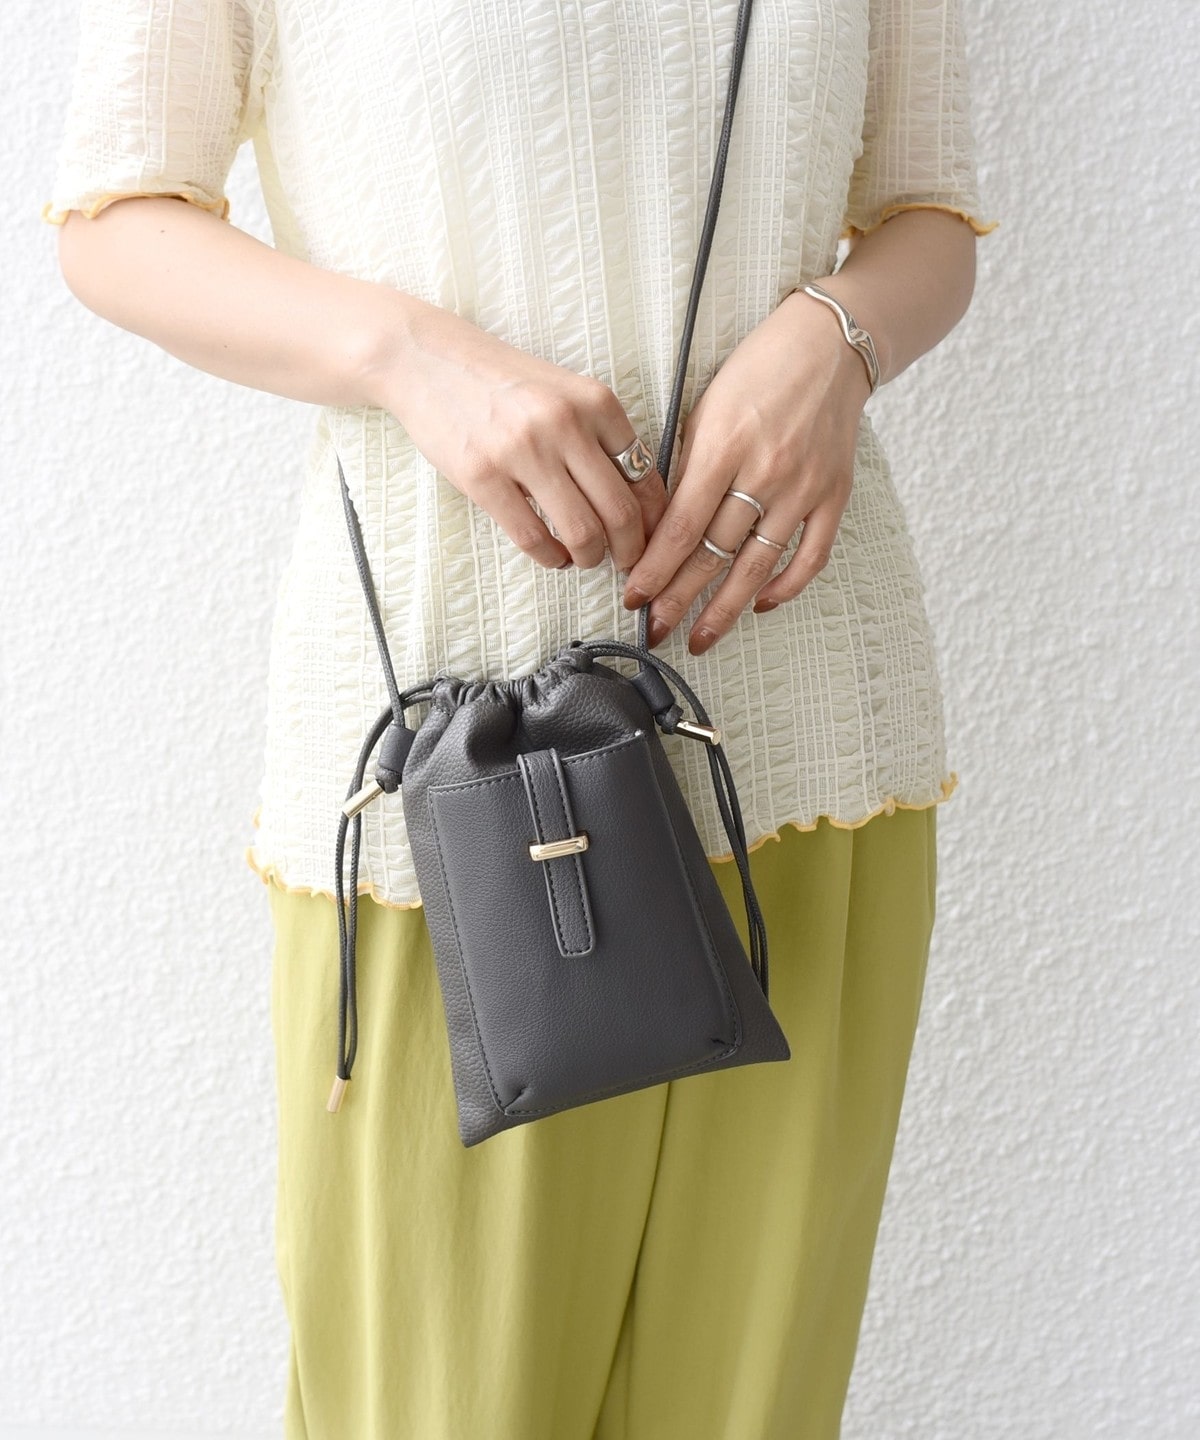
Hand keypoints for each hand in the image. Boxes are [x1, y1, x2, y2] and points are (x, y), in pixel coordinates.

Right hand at [371, 298, 668, 571]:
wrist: (430, 361)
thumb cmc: (502, 382)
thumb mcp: (564, 393)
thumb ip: (601, 436)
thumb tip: (640, 500)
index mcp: (595, 402)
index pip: (645, 476)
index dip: (655, 519)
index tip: (652, 538)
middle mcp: (565, 424)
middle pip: (621, 512)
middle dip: (630, 550)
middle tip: (626, 562)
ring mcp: (523, 451)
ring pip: (582, 532)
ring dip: (591, 557)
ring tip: (586, 557)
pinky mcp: (483, 476)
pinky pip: (533, 538)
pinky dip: (551, 558)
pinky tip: (553, 556)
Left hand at [620, 288, 872, 652]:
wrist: (830, 344)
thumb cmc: (759, 369)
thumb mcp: (705, 406)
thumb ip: (686, 466)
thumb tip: (660, 526)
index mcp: (725, 445)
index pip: (682, 527)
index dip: (655, 569)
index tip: (633, 596)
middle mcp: (766, 471)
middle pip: (715, 553)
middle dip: (679, 598)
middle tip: (656, 629)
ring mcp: (804, 487)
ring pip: (758, 564)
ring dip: (726, 607)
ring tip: (701, 637)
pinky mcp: (835, 494)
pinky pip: (811, 555)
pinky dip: (786, 586)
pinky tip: (761, 603)